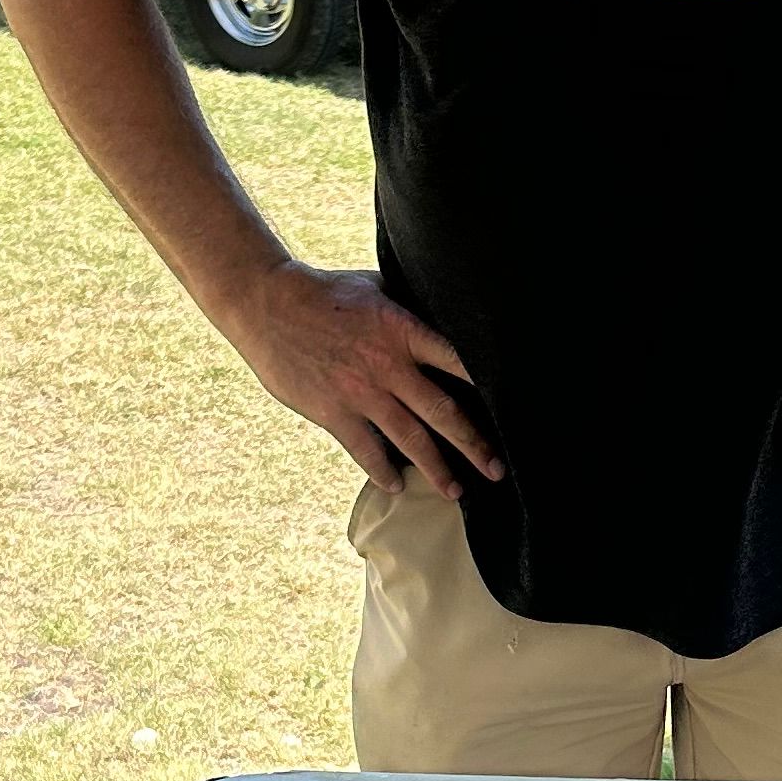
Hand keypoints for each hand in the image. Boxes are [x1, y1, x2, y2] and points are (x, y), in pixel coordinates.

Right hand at [223, 263, 502, 498]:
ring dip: (435, 470)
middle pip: (442, 412)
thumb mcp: (376, 288)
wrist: (268, 304)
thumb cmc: (325, 292)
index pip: (457, 360)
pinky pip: (366, 451)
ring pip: (410, 440)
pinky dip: (383, 472)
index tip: (514, 409)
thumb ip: (408, 309)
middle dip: (474, 445)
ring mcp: (361, 392)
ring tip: (455, 491)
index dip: (488, 386)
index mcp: (404, 330)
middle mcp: (389, 365)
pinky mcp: (334, 412)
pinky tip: (396, 486)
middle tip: (496, 469)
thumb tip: (441, 315)